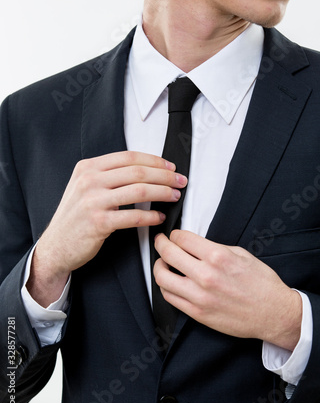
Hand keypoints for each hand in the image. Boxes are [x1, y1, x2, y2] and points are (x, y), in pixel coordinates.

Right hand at [27, 151, 186, 305]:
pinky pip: (133, 217)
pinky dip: (151, 217)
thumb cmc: (75, 216)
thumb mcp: (84, 186)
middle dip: (165, 175)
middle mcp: (89, 181)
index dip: (154, 160)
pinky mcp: (99, 223)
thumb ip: (107, 175)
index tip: (170, 166)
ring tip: (174, 196)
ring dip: (163, 193)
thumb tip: (145, 170)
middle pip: (137, 172)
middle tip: (180, 181)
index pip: (129, 157)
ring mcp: (93, 202)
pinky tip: (160, 217)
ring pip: (139, 191)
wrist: (55, 245)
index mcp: (87, 167)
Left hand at [153, 230, 301, 350]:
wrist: (273, 313)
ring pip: (162, 277)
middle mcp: (205, 275)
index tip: (174, 235)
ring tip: (162, 262)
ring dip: (159, 266)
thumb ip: (215, 248)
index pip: (182, 239)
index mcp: (217, 257)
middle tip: (160, 241)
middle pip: (168, 253)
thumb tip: (195, 245)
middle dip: (160, 243)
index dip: (175, 234)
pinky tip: (170, 281)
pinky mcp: (197, 313)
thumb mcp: (241, 254)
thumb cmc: (262, 284)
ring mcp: (199, 296)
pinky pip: (169, 297)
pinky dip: (165, 286)